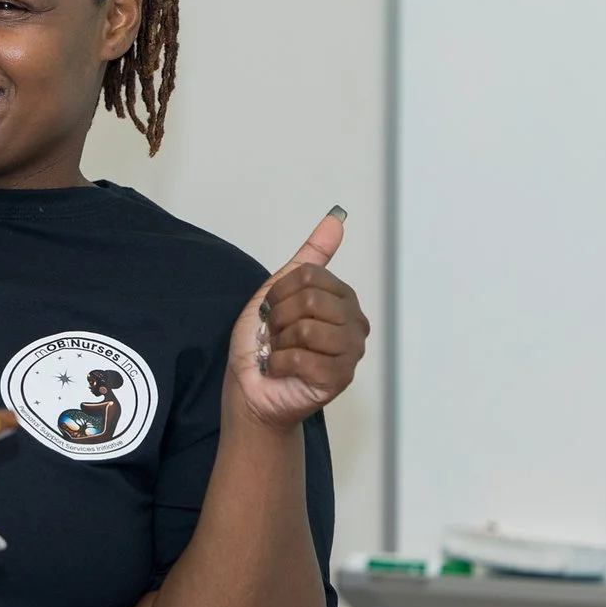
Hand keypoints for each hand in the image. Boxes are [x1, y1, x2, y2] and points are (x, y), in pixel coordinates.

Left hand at [227, 209, 369, 430]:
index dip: (280, 292)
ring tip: (281, 352)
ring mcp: (351, 352)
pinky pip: (302, 358)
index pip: (309, 276)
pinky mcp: (339, 378)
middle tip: (275, 334)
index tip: (273, 310)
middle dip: (279, 317)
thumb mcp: (279, 291)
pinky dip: (279, 363)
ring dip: (279, 342)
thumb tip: (337, 218)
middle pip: (310, 299)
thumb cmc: (265, 344)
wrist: (251, 387)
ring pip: (306, 328)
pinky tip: (281, 370)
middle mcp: (355, 323)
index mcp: (343, 299)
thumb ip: (310, 257)